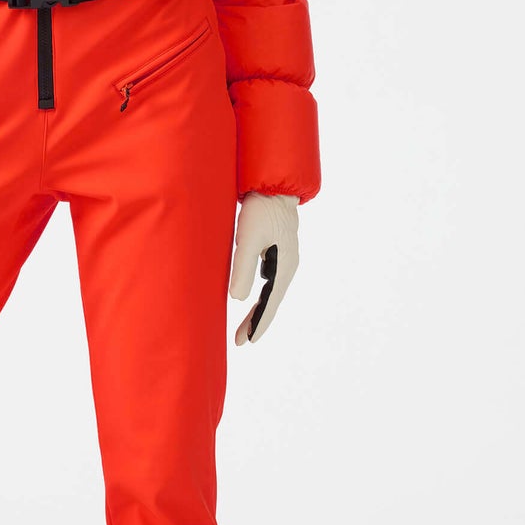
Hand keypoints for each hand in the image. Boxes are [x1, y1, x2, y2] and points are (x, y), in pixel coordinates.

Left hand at [229, 193, 298, 344]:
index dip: (258, 323)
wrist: (273, 182)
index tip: (247, 342)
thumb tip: (237, 299)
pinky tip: (250, 294)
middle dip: (256, 320)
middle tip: (240, 341)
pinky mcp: (277, 249)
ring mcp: (284, 257)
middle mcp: (287, 264)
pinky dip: (259, 292)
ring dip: (258, 308)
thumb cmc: (261, 208)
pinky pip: (269, 279)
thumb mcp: (248, 238)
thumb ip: (243, 267)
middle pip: (271, 299)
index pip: (270, 302)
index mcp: (284, 265)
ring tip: (244, 325)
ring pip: (270, 290)